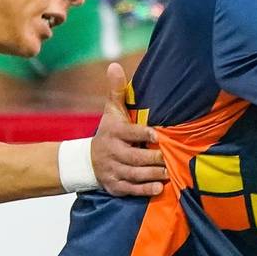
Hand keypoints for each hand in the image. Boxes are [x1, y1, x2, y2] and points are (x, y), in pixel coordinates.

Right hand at [91, 61, 166, 196]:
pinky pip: (131, 189)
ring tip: (168, 172)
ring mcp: (112, 170)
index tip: (157, 135)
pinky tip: (158, 188)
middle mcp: (111, 152)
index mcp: (112, 132)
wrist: (87, 161)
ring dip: (152, 174)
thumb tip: (114, 65)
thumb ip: (116, 91)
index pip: (129, 133)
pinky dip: (145, 190)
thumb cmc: (108, 132)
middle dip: (153, 158)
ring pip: (134, 174)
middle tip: (169, 157)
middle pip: (134, 157)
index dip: (143, 135)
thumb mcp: (111, 111)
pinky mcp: (115, 186)